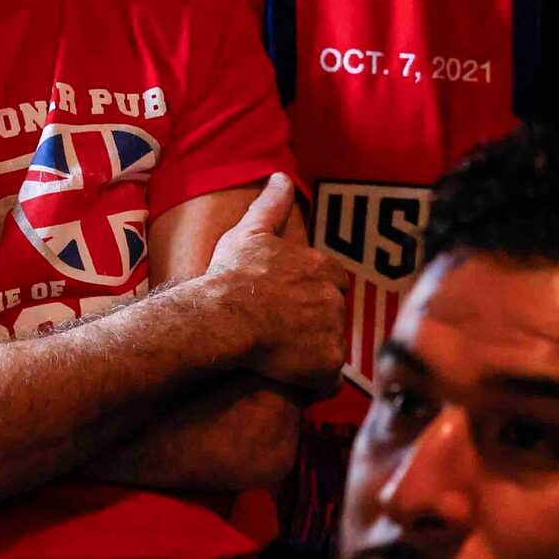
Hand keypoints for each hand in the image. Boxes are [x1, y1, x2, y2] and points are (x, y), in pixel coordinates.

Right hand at [200, 174, 348, 392]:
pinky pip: (327, 380)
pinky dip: (314, 382)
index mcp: (320, 267)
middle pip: (333, 314)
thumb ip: (271, 205)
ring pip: (331, 346)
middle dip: (315, 323)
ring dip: (314, 351)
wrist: (224, 315)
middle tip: (285, 333)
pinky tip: (293, 382)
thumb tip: (280, 176)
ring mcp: (334, 331)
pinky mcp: (327, 363)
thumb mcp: (250, 232)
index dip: (313, 292)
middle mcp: (334, 298)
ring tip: (283, 359)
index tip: (291, 302)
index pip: (332, 280)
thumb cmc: (232, 275)